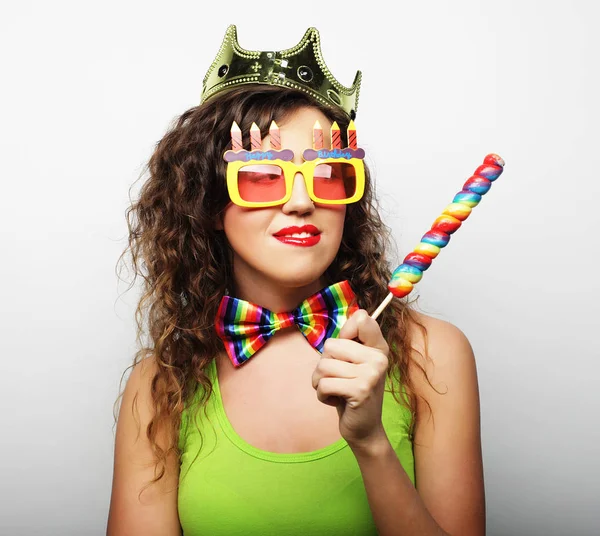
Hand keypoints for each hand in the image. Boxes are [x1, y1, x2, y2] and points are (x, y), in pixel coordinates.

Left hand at [311, 309, 389, 450]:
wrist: (364, 428)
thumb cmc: (352, 391)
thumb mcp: (355, 363)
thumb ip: (353, 340)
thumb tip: (360, 313)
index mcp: (379, 348)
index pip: (362, 319)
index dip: (345, 333)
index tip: (347, 354)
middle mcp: (379, 358)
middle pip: (331, 345)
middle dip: (324, 365)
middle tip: (338, 379)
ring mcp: (371, 374)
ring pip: (323, 365)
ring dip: (320, 382)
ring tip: (336, 391)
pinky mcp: (360, 390)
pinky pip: (324, 384)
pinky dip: (322, 395)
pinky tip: (336, 401)